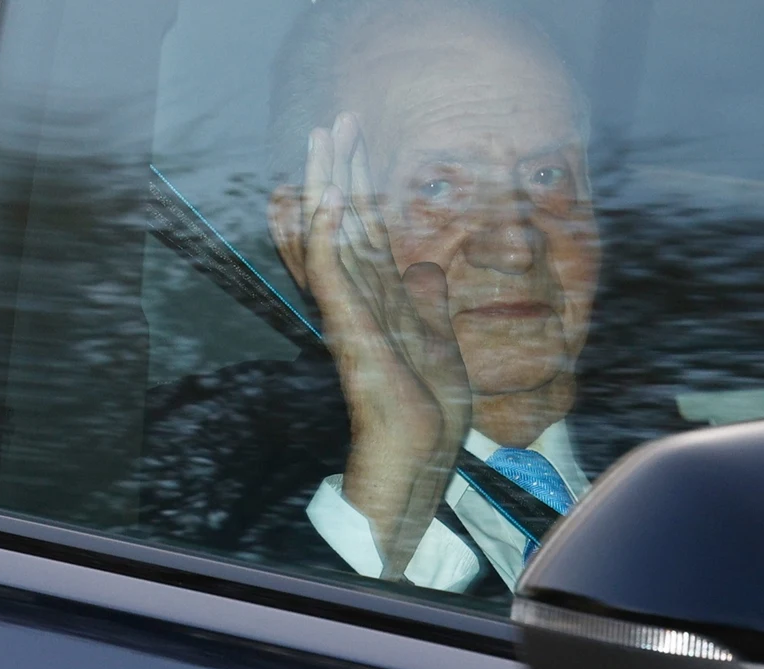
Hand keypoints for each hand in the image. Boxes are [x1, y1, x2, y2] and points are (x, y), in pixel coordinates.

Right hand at [291, 112, 470, 578]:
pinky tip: (328, 196)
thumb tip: (428, 266)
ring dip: (327, 184)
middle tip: (333, 121)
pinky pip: (330, 272)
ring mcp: (351, 311)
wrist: (422, 452)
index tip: (358, 142)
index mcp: (382, 298)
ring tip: (323, 139)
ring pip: (330, 234)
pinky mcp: (350, 328)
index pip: (366, 229)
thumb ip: (428, 301)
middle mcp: (360, 298)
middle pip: (344, 221)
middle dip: (339, 169)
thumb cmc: (429, 408)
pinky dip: (327, 233)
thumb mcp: (439, 339)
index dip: (361, 183)